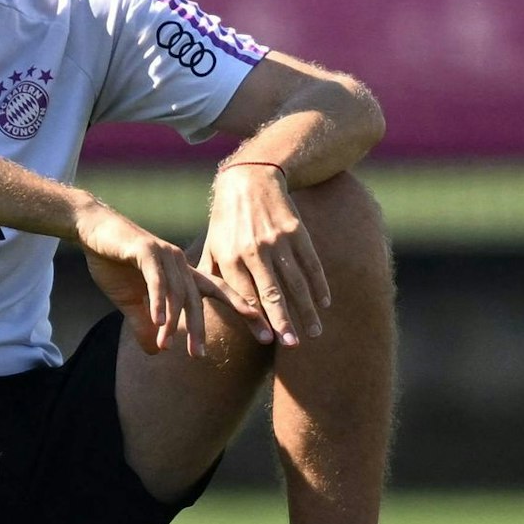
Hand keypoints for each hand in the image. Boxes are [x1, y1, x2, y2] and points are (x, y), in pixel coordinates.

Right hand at [75, 200, 242, 356]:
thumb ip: (146, 324)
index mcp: (183, 272)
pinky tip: (159, 323)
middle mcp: (180, 262)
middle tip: (203, 356)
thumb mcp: (130, 302)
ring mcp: (165, 255)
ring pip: (178, 293)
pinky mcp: (145, 250)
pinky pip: (157, 281)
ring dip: (173, 322)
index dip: (241, 308)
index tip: (262, 330)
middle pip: (200, 298)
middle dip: (202, 328)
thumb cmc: (113, 262)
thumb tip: (156, 353)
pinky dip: (159, 302)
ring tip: (170, 347)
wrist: (91, 230)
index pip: (218, 292)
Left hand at [205, 161, 329, 347]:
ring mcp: (277, 240)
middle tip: (293, 344)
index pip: (246, 296)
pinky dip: (319, 284)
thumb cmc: (226, 220)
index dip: (257, 319)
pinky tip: (324, 302)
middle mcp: (253, 250)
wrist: (249, 179)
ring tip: (314, 332)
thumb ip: (210, 276)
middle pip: (272, 292)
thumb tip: (198, 307)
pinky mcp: (296, 231)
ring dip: (307, 309)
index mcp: (230, 257)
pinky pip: (311, 263)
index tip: (268, 341)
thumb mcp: (212, 245)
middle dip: (284, 320)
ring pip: (295, 282)